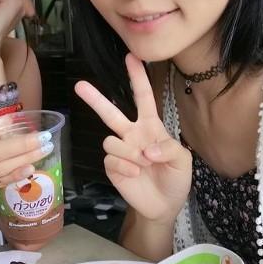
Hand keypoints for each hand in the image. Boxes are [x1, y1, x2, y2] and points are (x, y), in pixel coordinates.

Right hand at [75, 54, 191, 222]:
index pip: (143, 97)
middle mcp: (132, 134)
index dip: (137, 77)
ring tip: (144, 164)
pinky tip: (135, 175)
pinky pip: (111, 159)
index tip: (131, 57)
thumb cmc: (175, 179)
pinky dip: (126, 167)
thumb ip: (169, 148)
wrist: (164, 206)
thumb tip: (146, 148)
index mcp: (150, 126)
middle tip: (79, 85)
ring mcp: (120, 150)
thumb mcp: (183, 161)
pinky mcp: (112, 166)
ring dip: (130, 153)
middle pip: (110, 113)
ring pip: (111, 139)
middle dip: (95, 99)